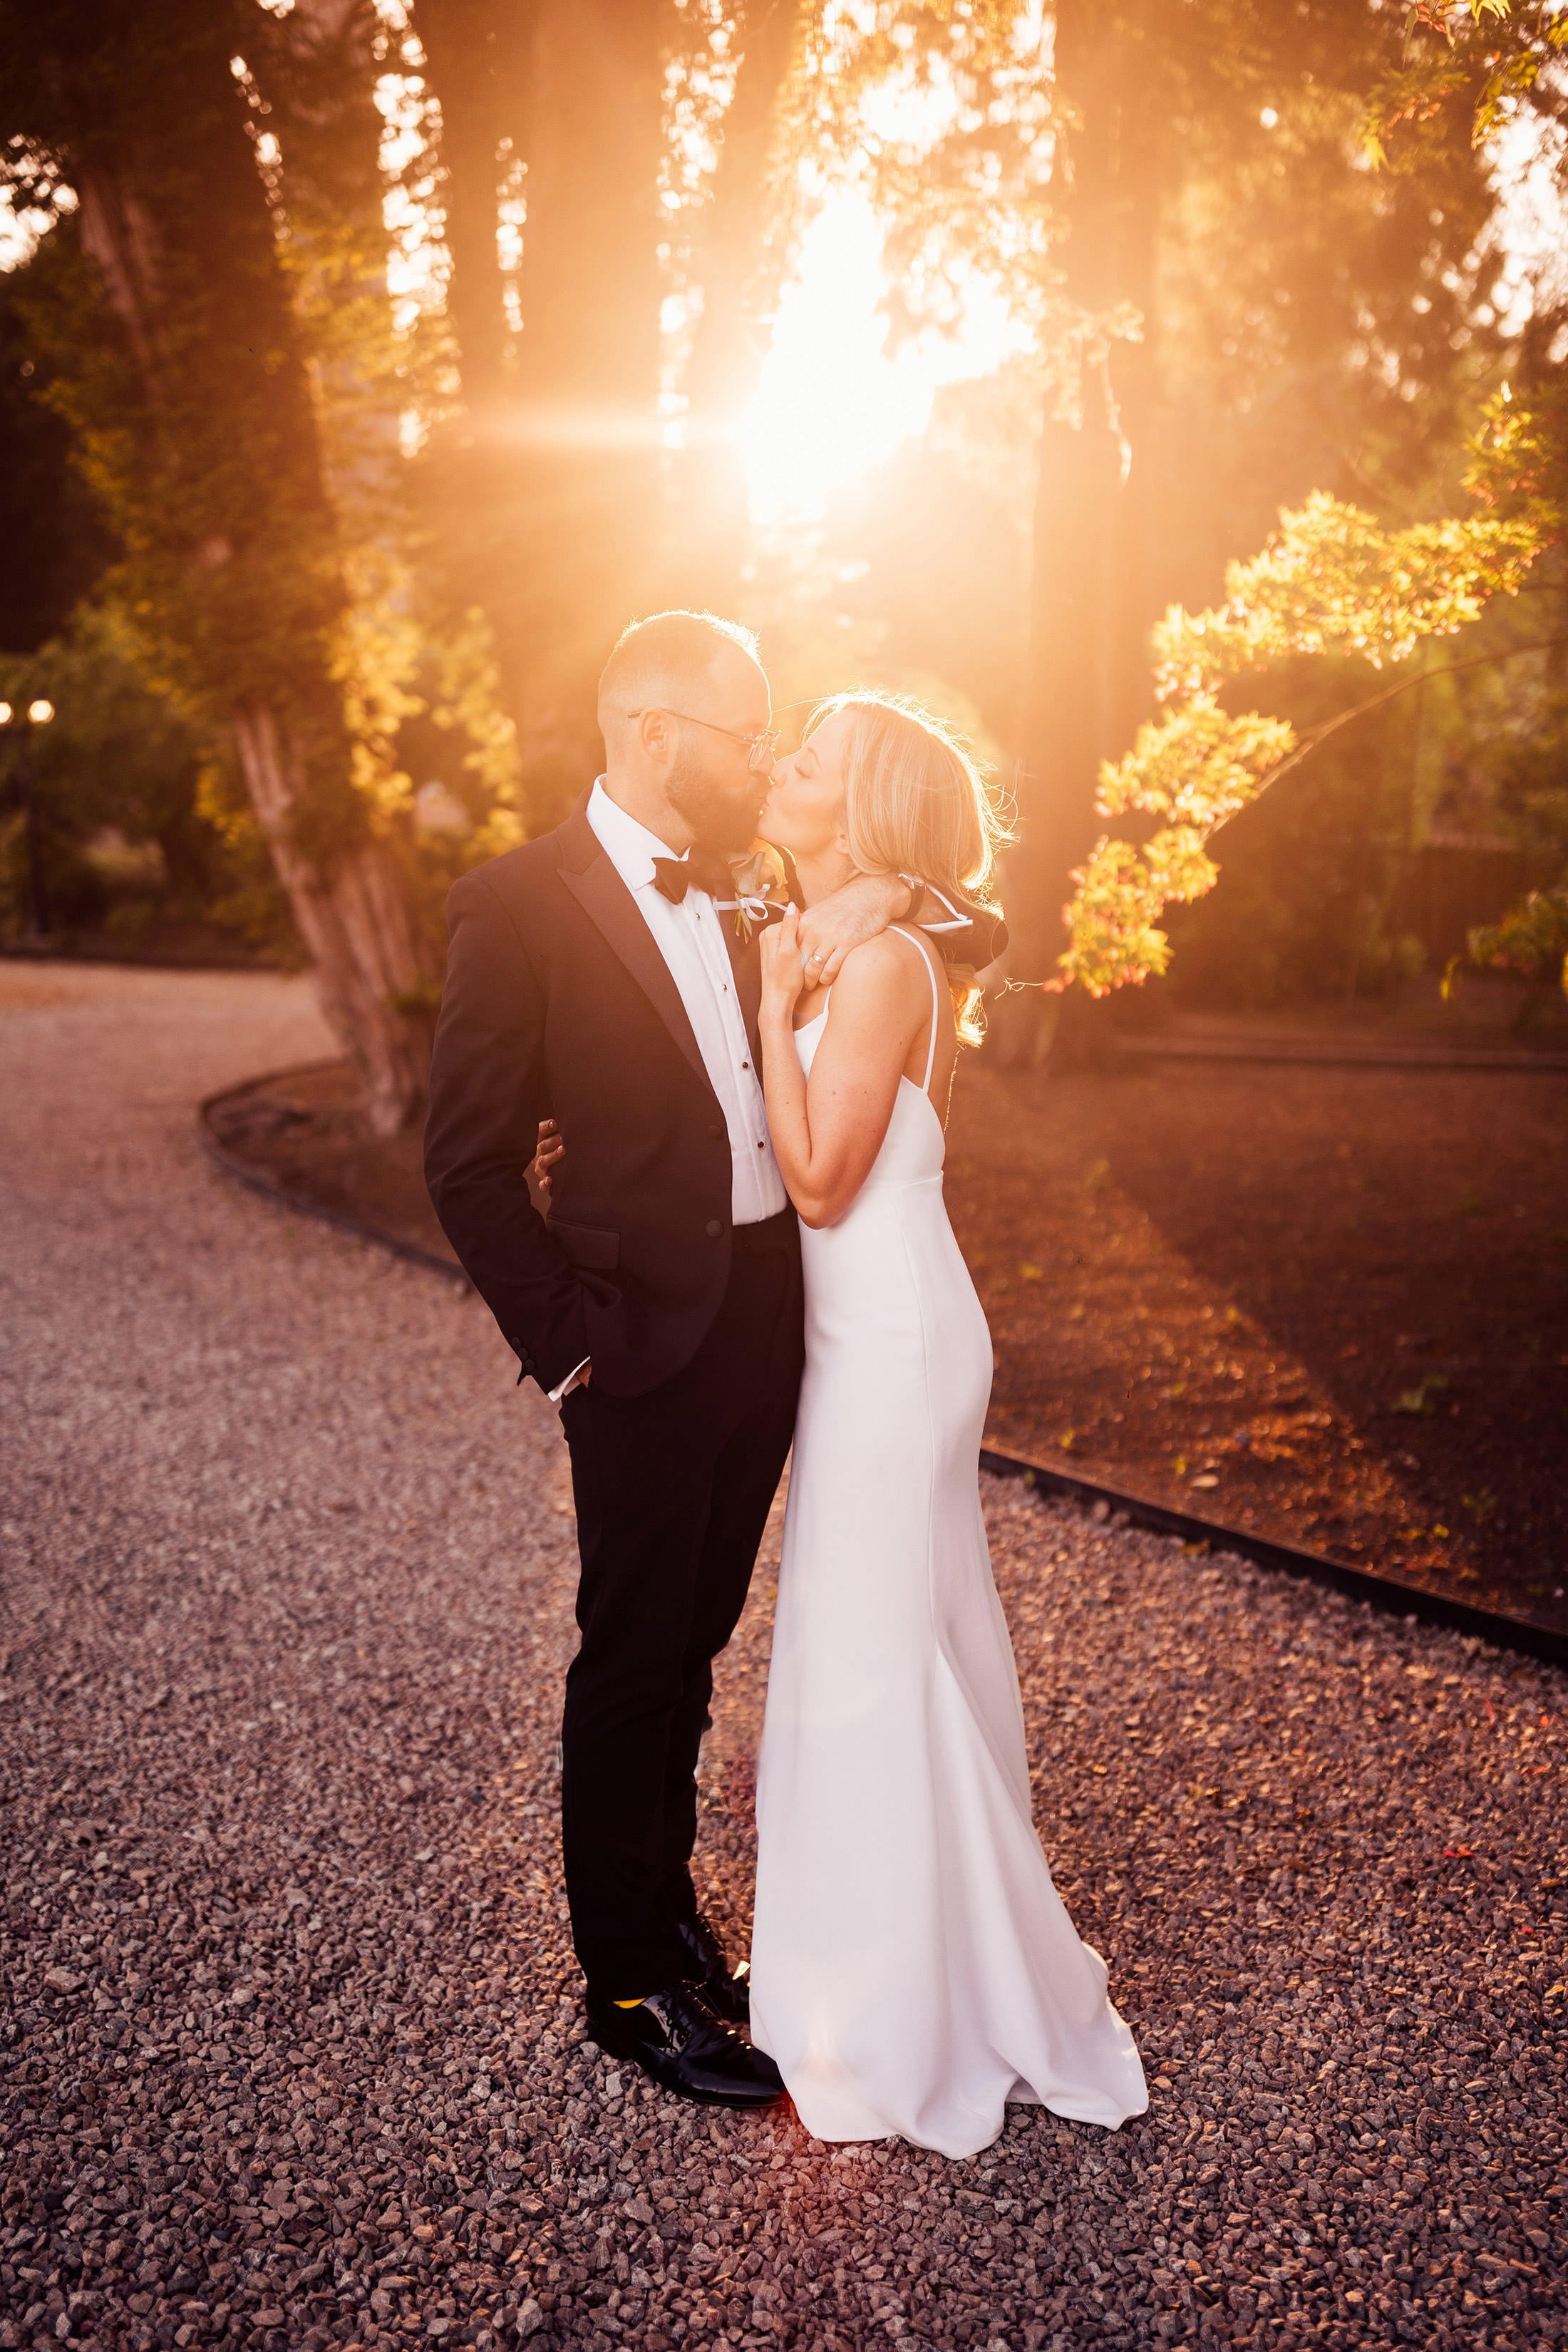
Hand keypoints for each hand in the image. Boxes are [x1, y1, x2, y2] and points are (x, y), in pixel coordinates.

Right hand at [527, 1116, 563, 1212]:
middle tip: (564, 1138)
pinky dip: (545, 1183)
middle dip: (553, 1141)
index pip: (539, 1131)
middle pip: (542, 1146)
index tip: (555, 1123)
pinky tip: (550, 1181)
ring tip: (563, 1150)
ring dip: (552, 1156)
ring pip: (542, 1162)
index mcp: (539, 1140)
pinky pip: (542, 1184)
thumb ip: (564, 1127)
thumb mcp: (560, 1135)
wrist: (560, 1169)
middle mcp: (538, 1154)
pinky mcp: (545, 1182)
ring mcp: (541, 1168)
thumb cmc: (562, 1146)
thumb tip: (575, 1116)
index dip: (546, 1127)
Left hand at [759, 902, 807, 1017]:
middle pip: (794, 929)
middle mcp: (769, 937)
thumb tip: (792, 905)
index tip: (818, 935)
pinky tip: (806, 960)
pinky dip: (801, 951)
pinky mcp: (779, 955)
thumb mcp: (789, 951)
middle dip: (805, 937)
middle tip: (815, 947)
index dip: (808, 928)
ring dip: (804, 945)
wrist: (779, 1000)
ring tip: (810, 955)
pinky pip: (793, 946)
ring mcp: (773, 946)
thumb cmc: (785, 980)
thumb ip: (790, 927)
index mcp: (770, 933)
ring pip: (795, 938)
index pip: (793, 920)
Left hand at [795, 870, 909, 985]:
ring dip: (812, 981)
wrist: (868, 896)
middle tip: (801, 983)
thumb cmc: (845, 905)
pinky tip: (828, 979)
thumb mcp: (819, 911)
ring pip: (813, 968)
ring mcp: (830, 938)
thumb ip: (806, 926)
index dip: (791, 963)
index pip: (791, 949)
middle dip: (799, 975)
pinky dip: (827, 978)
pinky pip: (831, 969)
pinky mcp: (846, 944)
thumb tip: (795, 939)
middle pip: (799, 961)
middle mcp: (814, 930)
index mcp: (805, 922)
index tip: (793, 971)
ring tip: (814, 985)